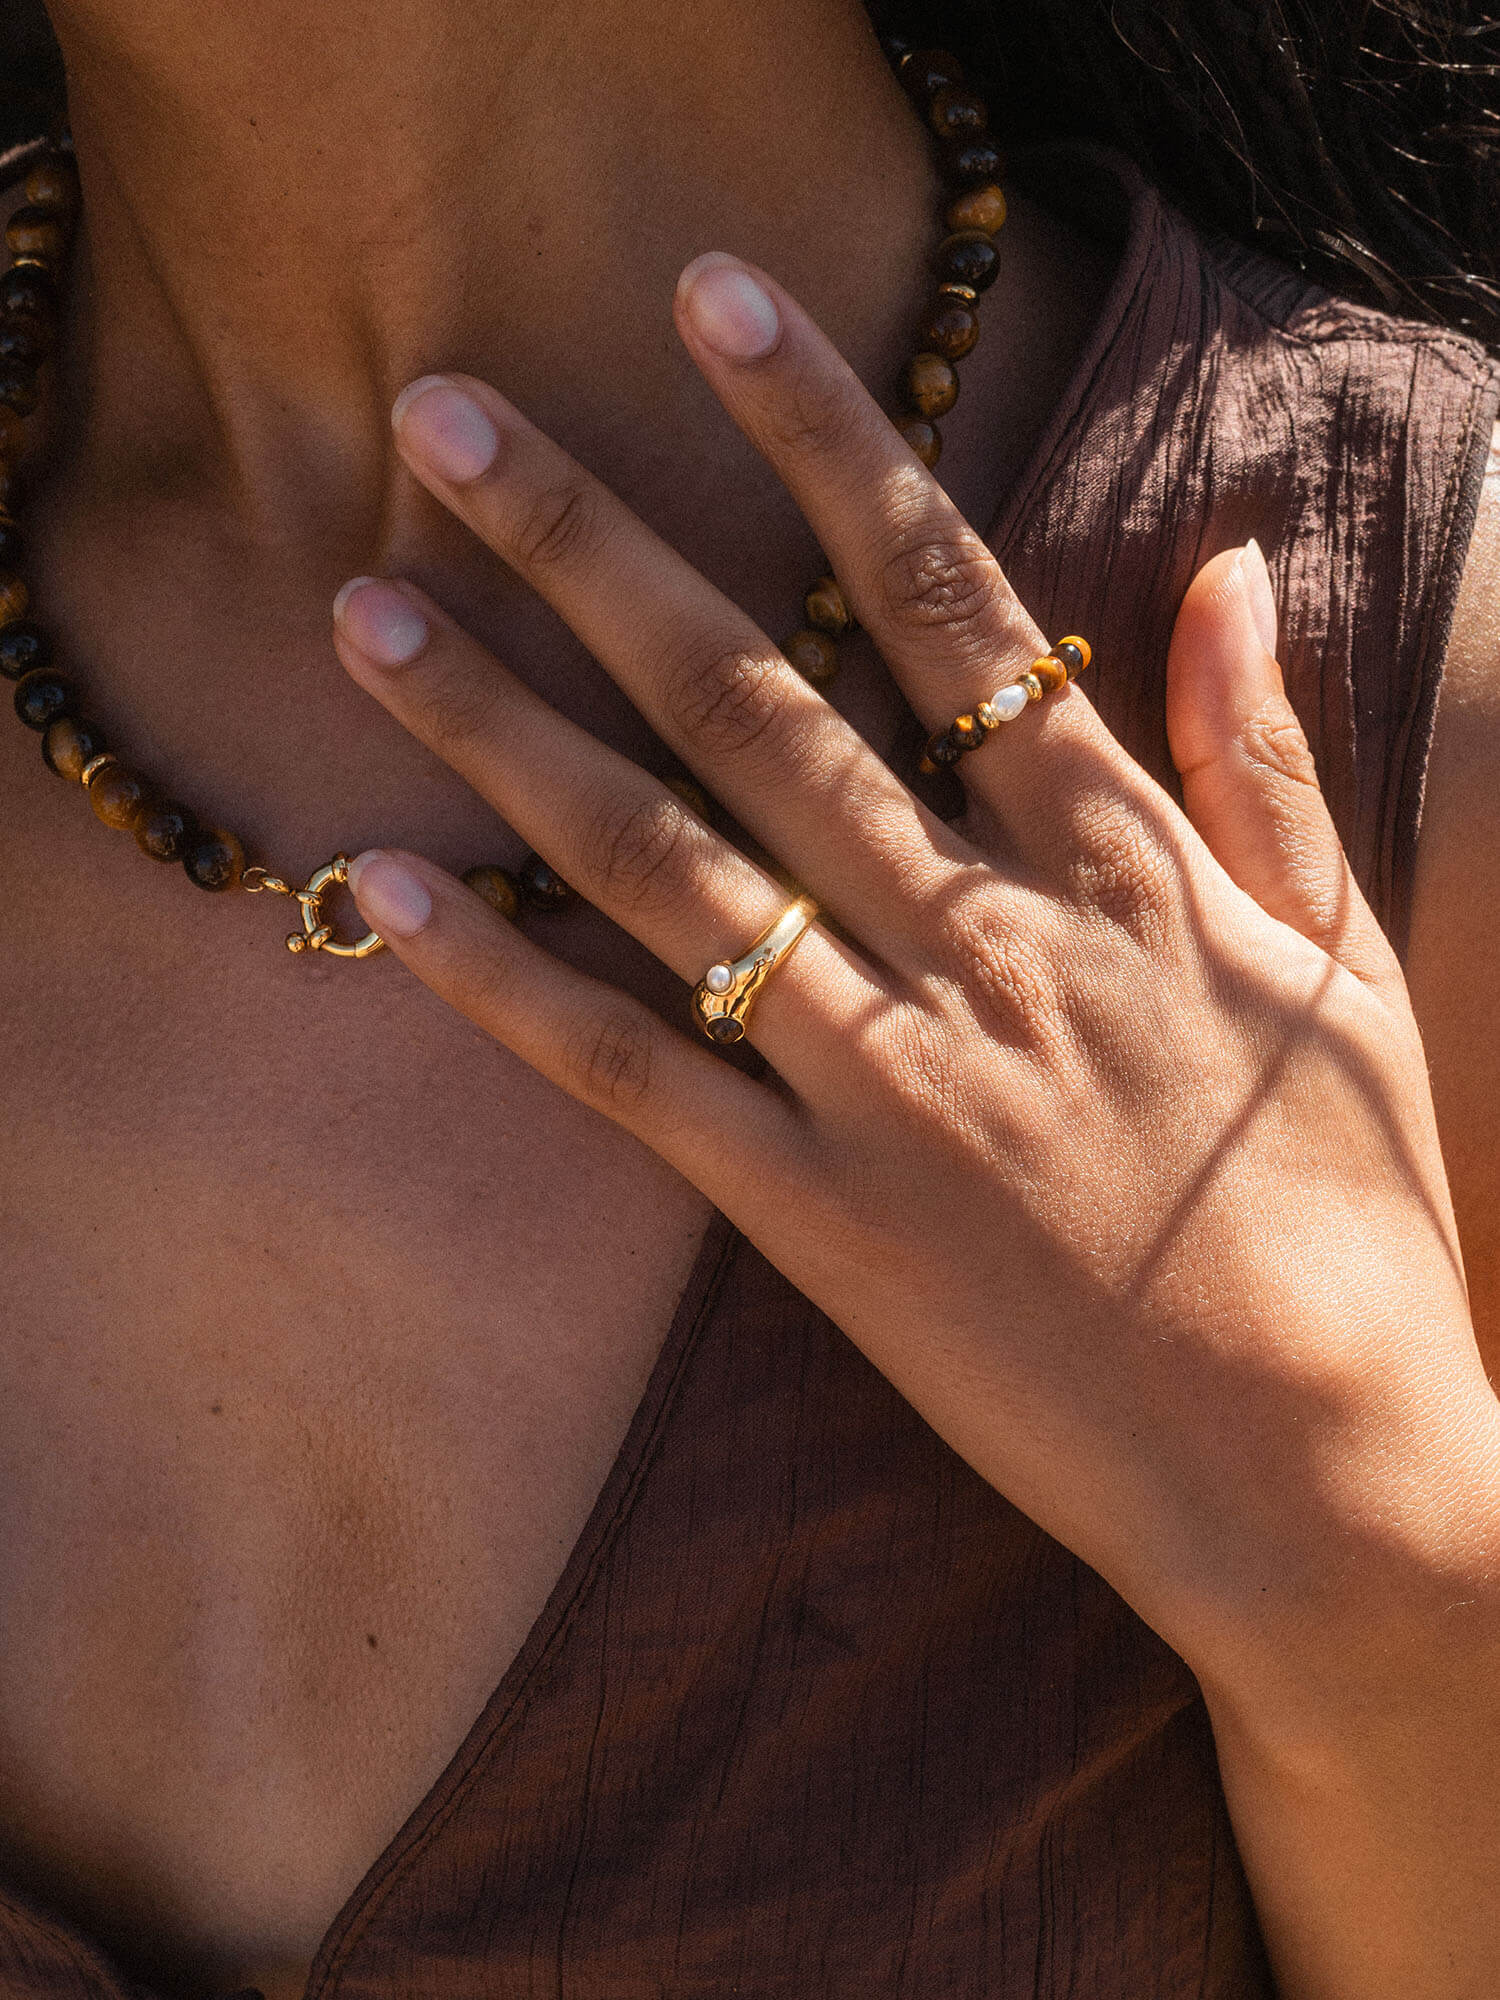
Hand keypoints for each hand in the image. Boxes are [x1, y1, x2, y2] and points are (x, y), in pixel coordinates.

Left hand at [331, 252, 1498, 1705]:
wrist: (1326, 1478)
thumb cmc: (1347, 1216)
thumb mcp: (1344, 966)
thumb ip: (1263, 762)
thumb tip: (1224, 568)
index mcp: (1116, 867)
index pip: (947, 603)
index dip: (825, 440)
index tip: (715, 306)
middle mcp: (982, 946)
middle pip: (758, 703)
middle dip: (597, 544)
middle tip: (444, 422)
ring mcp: (889, 1086)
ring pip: (667, 869)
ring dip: (504, 734)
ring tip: (365, 618)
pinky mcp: (824, 1225)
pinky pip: (638, 1083)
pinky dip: (505, 988)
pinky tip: (383, 893)